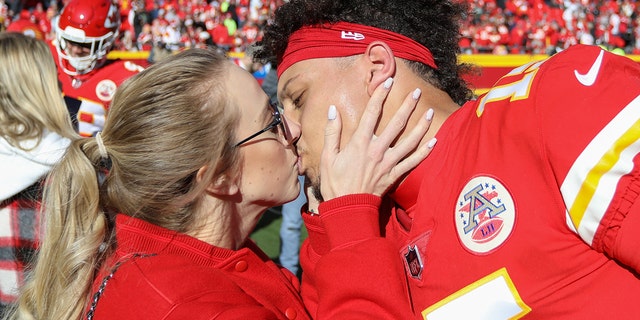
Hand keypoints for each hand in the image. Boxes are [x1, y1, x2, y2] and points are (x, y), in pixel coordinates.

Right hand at [319, 77, 435, 199]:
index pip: (372, 113)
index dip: (380, 95)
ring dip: (421, 126)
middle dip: (408, 106)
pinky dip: (425, 152)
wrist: (348, 208)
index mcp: (360, 142)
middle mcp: (378, 150)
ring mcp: (389, 163)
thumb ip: (332, 132)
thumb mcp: (328, 157)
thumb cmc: (334, 183)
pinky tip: (434, 142)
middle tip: (417, 92)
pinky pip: (413, 162)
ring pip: (410, 141)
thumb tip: (332, 109)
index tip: (388, 81)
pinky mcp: (394, 175)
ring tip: (430, 113)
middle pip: (396, 123)